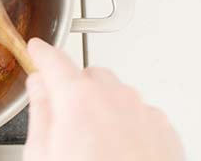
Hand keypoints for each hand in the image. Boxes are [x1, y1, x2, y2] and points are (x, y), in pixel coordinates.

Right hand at [23, 38, 182, 160]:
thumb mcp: (41, 154)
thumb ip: (40, 111)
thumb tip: (38, 85)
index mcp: (78, 99)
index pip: (54, 60)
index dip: (41, 53)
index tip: (37, 50)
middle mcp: (114, 97)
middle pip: (88, 76)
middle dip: (74, 88)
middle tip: (64, 117)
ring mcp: (143, 113)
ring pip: (116, 93)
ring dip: (101, 104)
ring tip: (92, 142)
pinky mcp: (164, 131)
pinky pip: (139, 112)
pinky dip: (126, 122)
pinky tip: (116, 150)